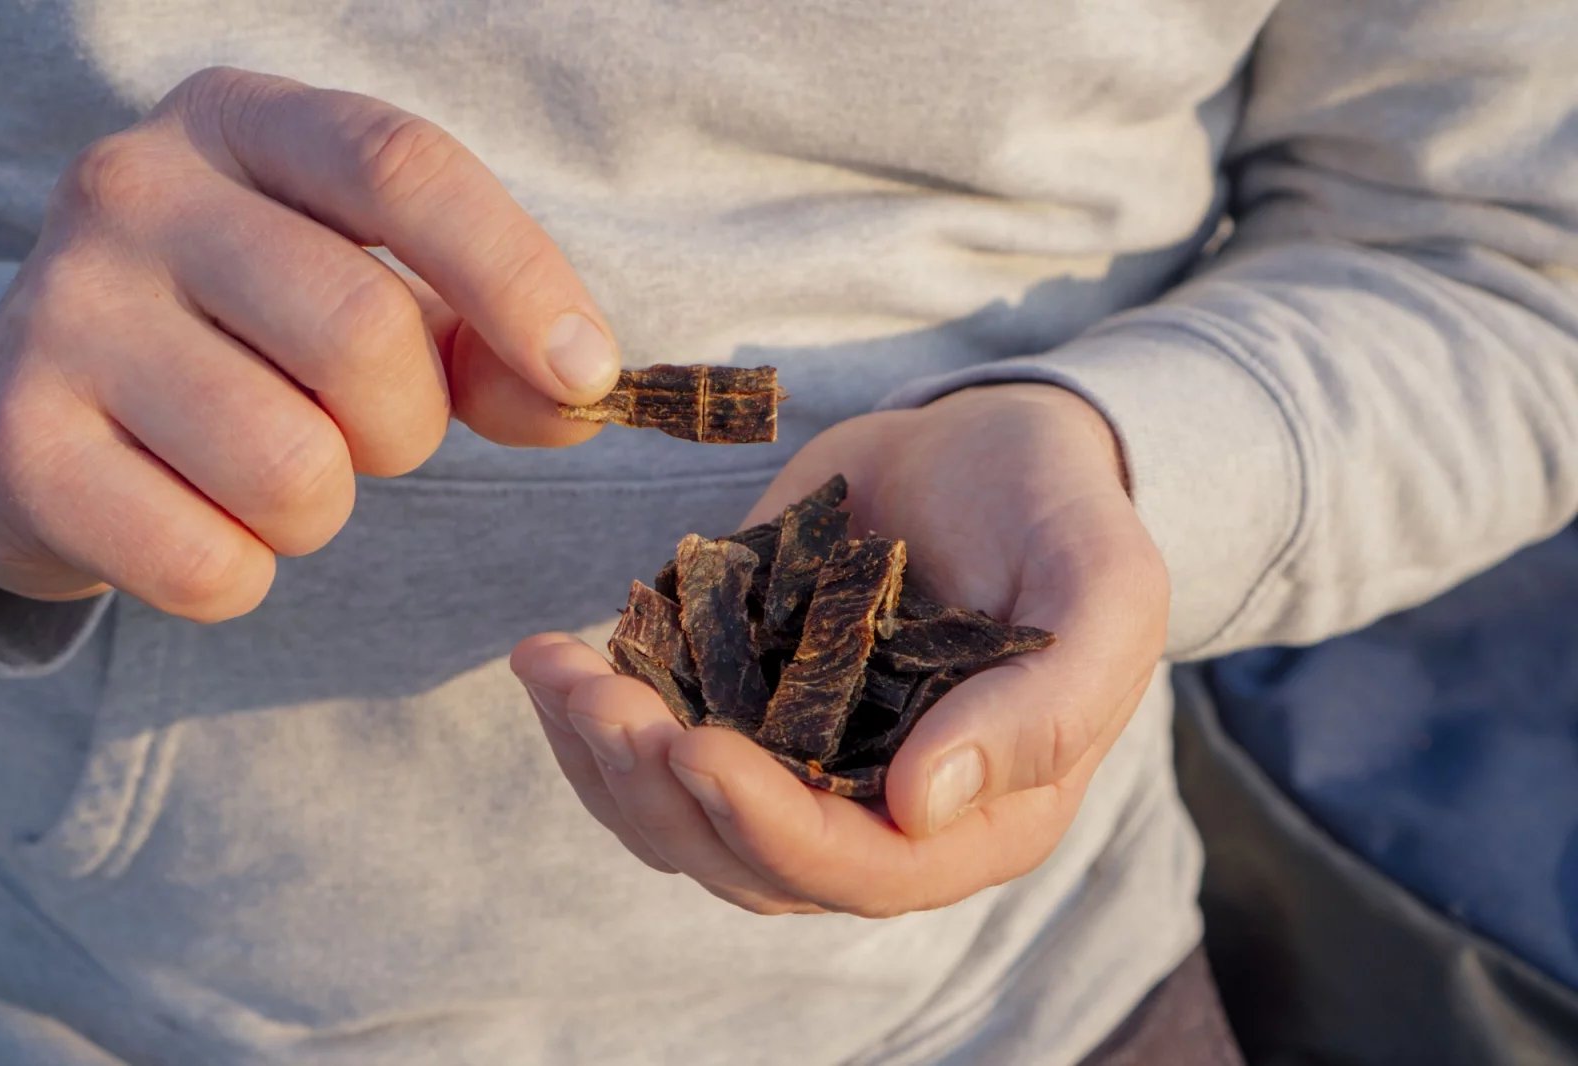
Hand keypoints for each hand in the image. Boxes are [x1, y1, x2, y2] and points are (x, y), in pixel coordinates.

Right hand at [0, 67, 618, 620]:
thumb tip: (577, 391)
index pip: (404, 168)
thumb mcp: (368, 292)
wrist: (53, 406)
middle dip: (408, 424)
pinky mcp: (22, 446)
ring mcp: (63, 314)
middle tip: (367, 432)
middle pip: (360, 332)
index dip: (518, 277)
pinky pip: (211, 564)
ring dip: (321, 509)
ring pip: (290, 468)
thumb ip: (487, 337)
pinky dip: (243, 571)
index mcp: (242, 125)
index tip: (588, 371)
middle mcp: (135, 193)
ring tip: (271, 467)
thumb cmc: (248, 337)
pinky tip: (197, 517)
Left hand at [512, 384, 1169, 915]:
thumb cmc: (1067, 513)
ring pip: (681, 818)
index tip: (696, 748)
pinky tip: (559, 655)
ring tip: (556, 671)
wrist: (999, 444)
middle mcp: (878, 813)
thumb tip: (923, 804)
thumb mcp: (1105, 588)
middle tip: (596, 698)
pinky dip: (597, 714)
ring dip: (605, 760)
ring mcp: (801, 760)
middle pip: (746, 860)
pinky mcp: (744, 700)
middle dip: (658, 791)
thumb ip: (1051, 706)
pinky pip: (655, 747)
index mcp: (979, 817)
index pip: (860, 871)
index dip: (771, 829)